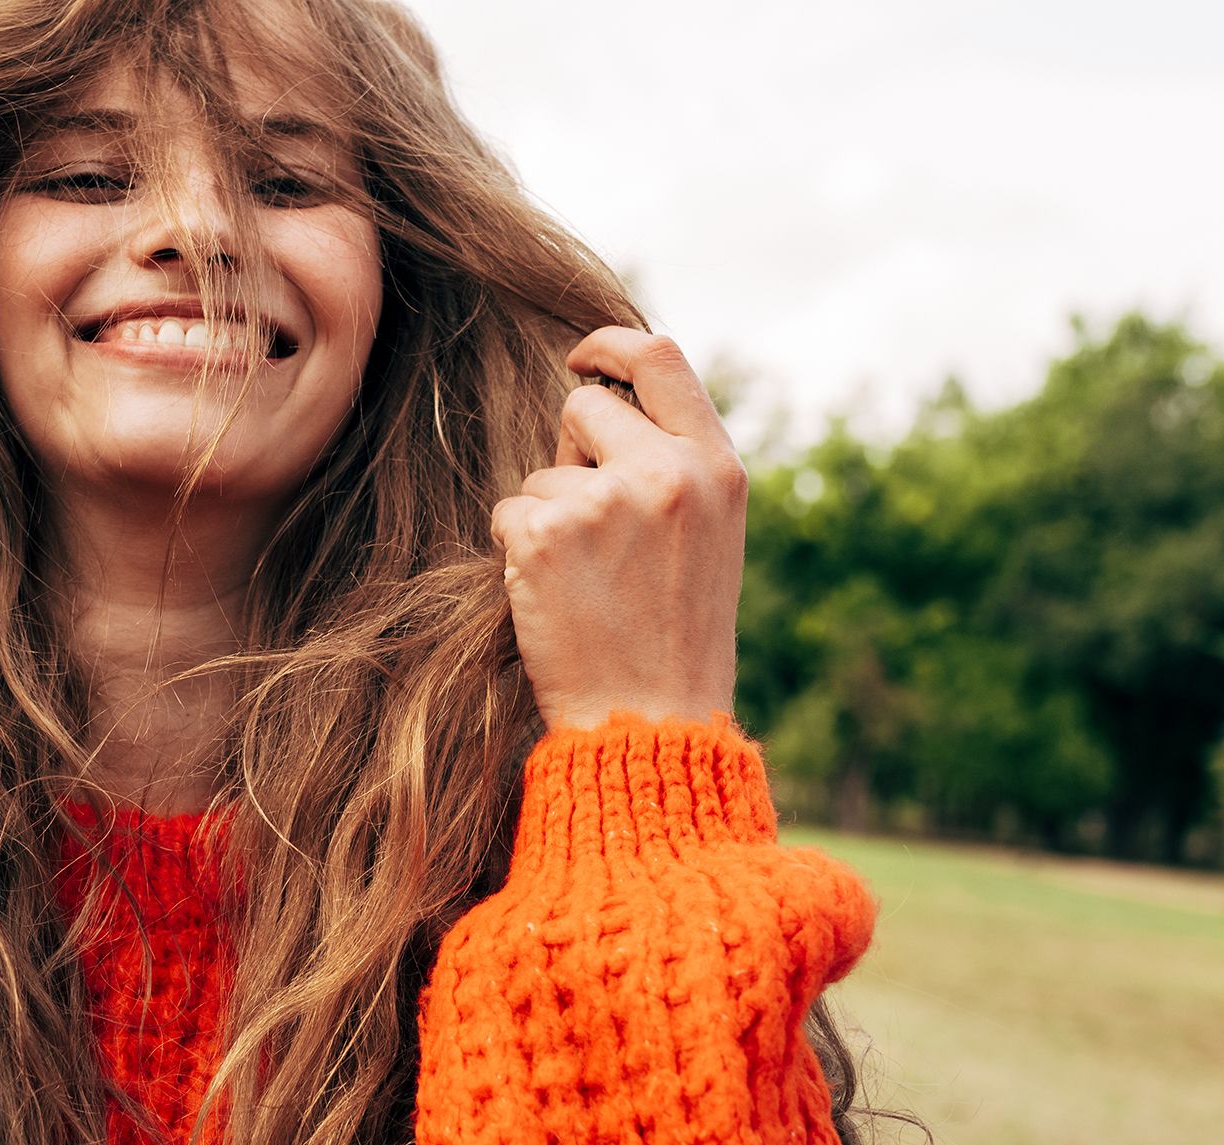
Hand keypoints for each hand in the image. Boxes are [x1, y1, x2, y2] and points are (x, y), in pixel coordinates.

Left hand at [491, 328, 746, 732]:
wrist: (651, 721)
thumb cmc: (675, 636)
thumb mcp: (706, 536)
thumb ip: (672, 465)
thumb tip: (598, 398)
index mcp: (716, 468)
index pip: (659, 358)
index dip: (608, 344)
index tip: (580, 358)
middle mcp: (666, 472)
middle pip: (582, 407)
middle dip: (570, 454)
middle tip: (593, 529)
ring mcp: (604, 501)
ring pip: (539, 474)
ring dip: (546, 518)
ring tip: (589, 583)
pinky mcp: (547, 534)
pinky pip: (507, 514)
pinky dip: (517, 552)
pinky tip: (556, 598)